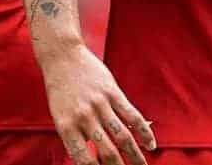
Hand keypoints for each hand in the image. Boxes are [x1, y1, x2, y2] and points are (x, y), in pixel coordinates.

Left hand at [42, 42, 155, 164]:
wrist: (62, 57)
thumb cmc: (60, 91)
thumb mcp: (61, 117)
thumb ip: (76, 138)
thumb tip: (94, 161)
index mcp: (66, 127)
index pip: (84, 160)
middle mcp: (84, 118)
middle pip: (108, 152)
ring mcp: (100, 104)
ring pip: (123, 136)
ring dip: (135, 156)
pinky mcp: (112, 92)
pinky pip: (132, 115)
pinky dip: (144, 132)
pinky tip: (151, 145)